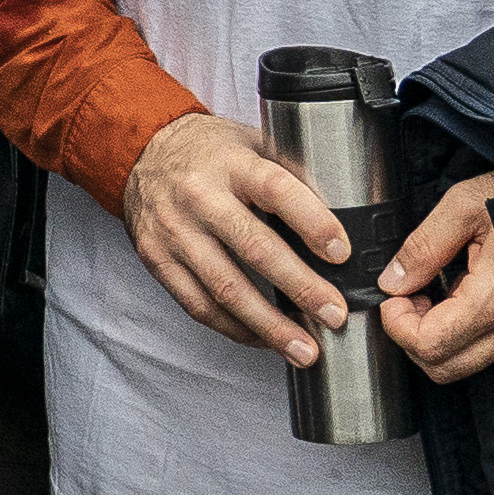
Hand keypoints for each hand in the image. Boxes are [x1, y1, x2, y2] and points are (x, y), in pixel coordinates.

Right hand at [127, 107, 356, 364]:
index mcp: (231, 162)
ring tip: (306, 350)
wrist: (142, 153)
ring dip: (270, 325)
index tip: (342, 253)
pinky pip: (199, 305)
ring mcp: (173, 231)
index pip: (276, 190)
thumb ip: (291, 174)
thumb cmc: (211, 152)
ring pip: (225, 288)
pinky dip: (235, 329)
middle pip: (254, 248)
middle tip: (336, 315)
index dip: (312, 222)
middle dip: (300, 288)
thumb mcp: (252, 144)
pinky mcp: (156, 260)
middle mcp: (198, 196)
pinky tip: (264, 340)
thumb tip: (351, 216)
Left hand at [376, 176, 493, 381]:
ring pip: (474, 360)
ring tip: (459, 285)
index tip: (395, 297)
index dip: (398, 325)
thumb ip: (423, 248)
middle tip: (416, 297)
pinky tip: (489, 294)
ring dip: (452, 332)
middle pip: (446, 368)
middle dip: (417, 336)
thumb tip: (393, 282)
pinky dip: (484, 330)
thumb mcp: (465, 205)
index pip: (429, 346)